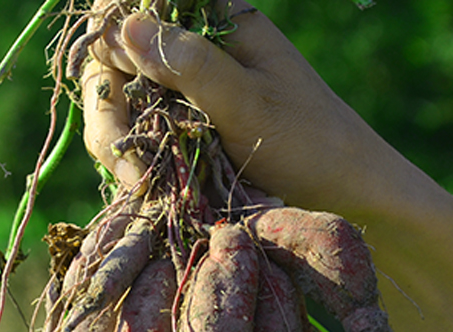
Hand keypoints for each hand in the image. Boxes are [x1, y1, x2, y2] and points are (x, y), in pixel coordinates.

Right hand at [81, 1, 364, 211]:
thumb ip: (190, 65)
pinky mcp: (183, 129)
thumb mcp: (249, 104)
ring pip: (120, 103)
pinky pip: (139, 135)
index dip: (109, 41)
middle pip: (113, 60)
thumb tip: (124, 27)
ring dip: (120, 145)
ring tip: (141, 185)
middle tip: (131, 170)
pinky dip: (135, 161)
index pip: (133, 5)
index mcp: (215, 21)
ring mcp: (185, 91)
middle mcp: (193, 49)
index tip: (118, 93)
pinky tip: (147, 185)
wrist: (343, 192)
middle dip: (110, 112)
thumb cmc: (308, 143)